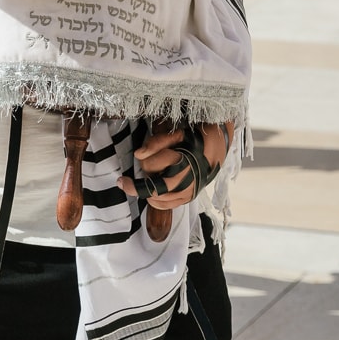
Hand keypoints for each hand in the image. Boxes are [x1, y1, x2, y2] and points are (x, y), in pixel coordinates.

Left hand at [117, 122, 231, 211]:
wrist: (216, 151)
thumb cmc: (194, 140)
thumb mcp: (176, 134)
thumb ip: (157, 142)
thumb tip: (138, 154)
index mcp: (181, 160)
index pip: (151, 166)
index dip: (141, 162)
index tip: (132, 162)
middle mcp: (186, 179)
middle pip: (154, 189)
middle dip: (135, 187)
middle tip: (122, 182)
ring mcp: (188, 191)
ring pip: (159, 198)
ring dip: (147, 191)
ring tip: (140, 184)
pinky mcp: (188, 197)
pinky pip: (168, 205)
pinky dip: (156, 201)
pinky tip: (151, 195)